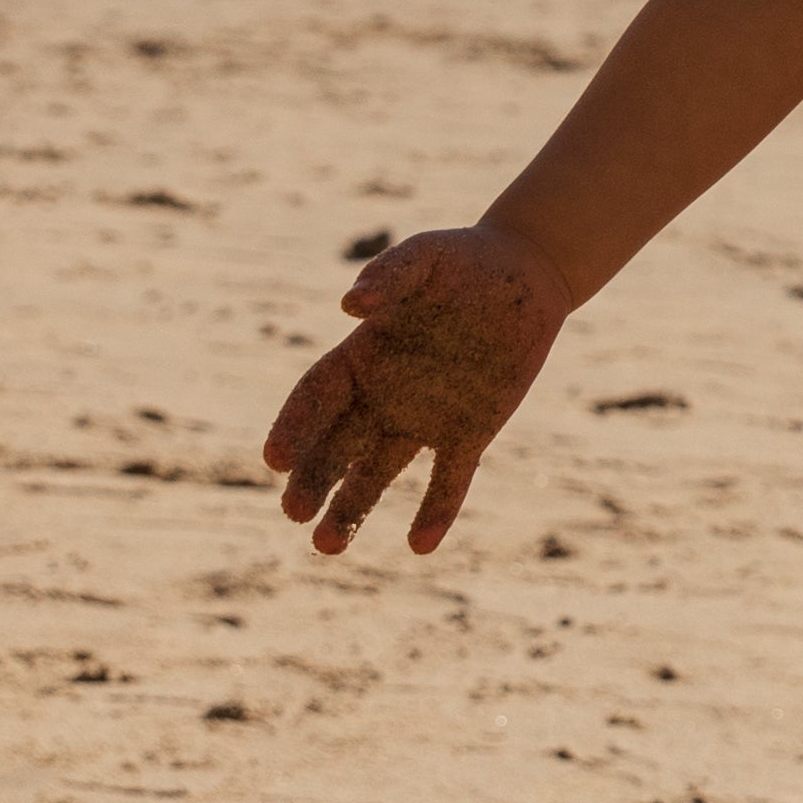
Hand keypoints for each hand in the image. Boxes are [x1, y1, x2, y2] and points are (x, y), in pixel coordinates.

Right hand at [263, 223, 570, 555]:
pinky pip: (450, 479)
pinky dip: (436, 511)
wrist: (527, 273)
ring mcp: (423, 419)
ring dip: (352, 510)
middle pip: (335, 447)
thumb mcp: (426, 255)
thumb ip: (390, 274)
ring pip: (376, 475)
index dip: (293, 426)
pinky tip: (420, 544)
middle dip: (312, 480)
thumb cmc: (465, 259)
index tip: (275, 458)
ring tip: (327, 547)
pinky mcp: (470, 433)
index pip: (315, 398)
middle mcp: (382, 396)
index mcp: (361, 355)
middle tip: (294, 512)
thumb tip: (351, 304)